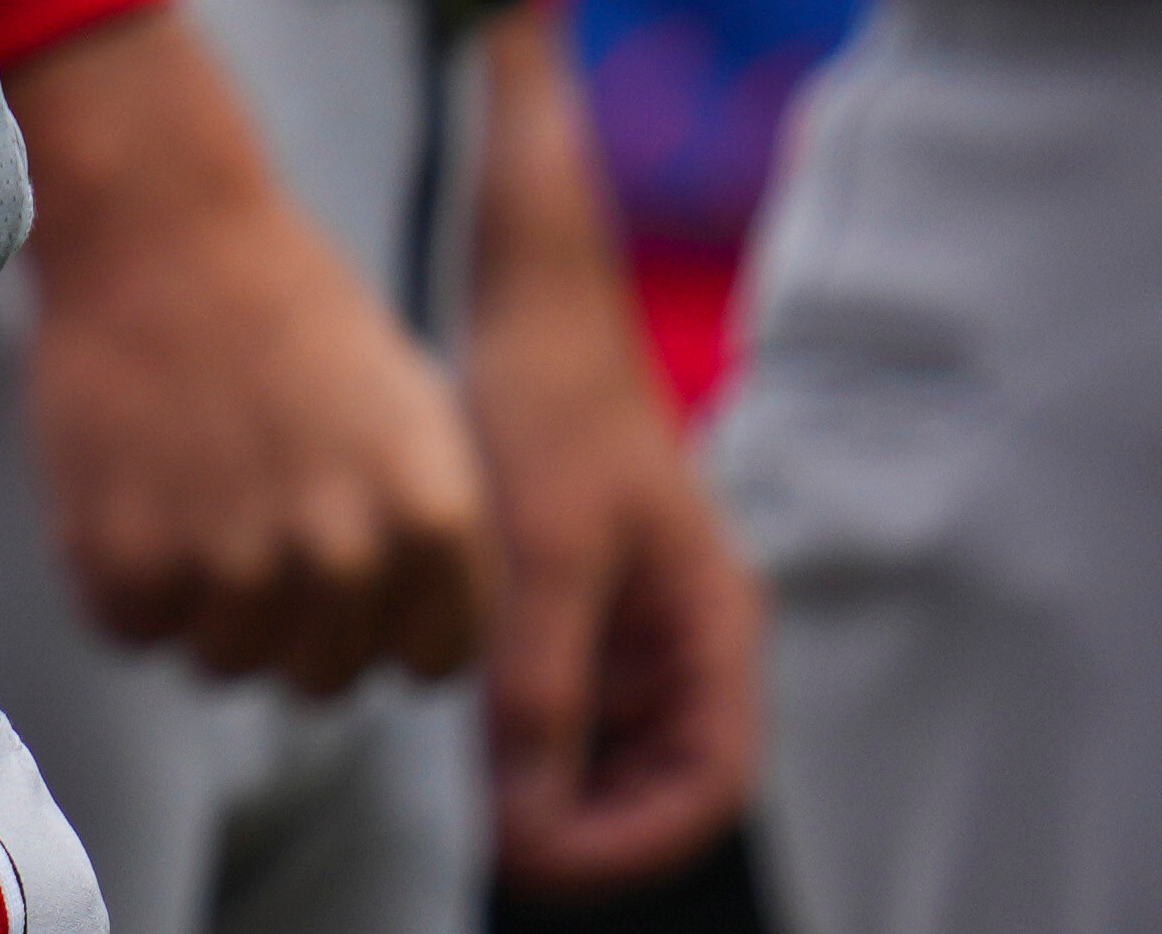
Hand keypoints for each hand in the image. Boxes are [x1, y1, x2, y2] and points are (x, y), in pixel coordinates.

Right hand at [0, 1, 487, 697]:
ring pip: (226, 664)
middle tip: (251, 522)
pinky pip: (133, 629)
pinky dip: (125, 578)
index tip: (347, 551)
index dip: (388, 614)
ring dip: (204, 604)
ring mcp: (228, 565)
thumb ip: (429, 545)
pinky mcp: (122, 559)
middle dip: (292, 622)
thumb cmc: (291, 319)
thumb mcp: (412, 417)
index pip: (430, 661)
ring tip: (190, 497)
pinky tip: (133, 489)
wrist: (159, 228)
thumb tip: (414, 653)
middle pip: (324, 680)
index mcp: (432, 522)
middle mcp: (342, 557)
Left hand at [462, 6, 761, 892]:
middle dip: (584, 825)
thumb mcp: (548, 549)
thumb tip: (528, 822)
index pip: (710, 783)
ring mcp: (627, 624)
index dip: (638, 843)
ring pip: (601, 748)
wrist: (525, 301)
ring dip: (546, 784)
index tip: (544, 860)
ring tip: (468, 798)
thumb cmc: (555, 404)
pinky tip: (448, 728)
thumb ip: (543, 685)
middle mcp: (682, 639)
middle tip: (492, 846)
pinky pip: (556, 696)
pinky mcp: (570, 603)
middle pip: (657, 781)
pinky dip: (515, 728)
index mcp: (712, 628)